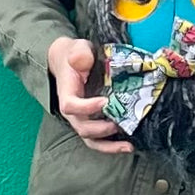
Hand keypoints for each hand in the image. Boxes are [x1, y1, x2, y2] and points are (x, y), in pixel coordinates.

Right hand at [47, 37, 133, 154]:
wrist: (70, 61)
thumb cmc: (75, 55)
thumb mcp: (77, 48)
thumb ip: (79, 54)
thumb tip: (82, 61)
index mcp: (66, 93)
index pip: (70, 106)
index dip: (86, 107)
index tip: (104, 102)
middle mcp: (73, 110)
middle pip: (82, 127)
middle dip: (101, 129)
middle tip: (119, 122)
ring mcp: (82, 118)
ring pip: (91, 139)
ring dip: (109, 145)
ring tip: (128, 145)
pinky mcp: (92, 121)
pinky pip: (98, 140)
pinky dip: (112, 146)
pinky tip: (128, 146)